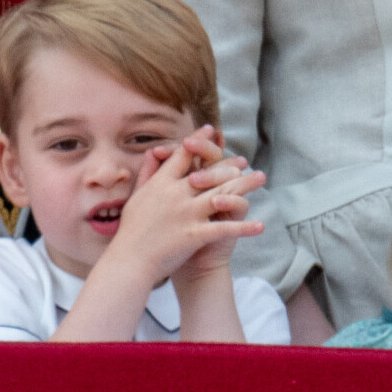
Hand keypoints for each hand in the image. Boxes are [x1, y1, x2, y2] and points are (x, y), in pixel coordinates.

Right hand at [111, 132, 263, 285]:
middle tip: (243, 160)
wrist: (129, 261)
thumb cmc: (131, 231)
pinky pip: (224, 228)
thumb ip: (147, 174)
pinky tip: (260, 225)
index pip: (183, 156)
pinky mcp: (194, 234)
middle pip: (208, 172)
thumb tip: (152, 152)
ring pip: (222, 194)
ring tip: (261, 178)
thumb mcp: (137, 197)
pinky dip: (244, 227)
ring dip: (245, 185)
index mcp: (161, 184)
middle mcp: (175, 194)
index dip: (198, 141)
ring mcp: (186, 213)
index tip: (211, 130)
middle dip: (228, 163)